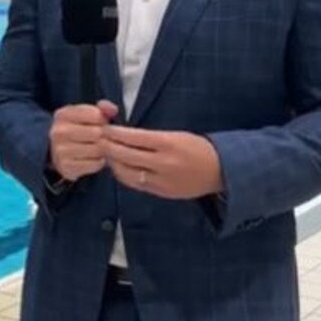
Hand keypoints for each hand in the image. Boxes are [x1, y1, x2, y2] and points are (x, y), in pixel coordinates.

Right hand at [49, 103, 117, 181]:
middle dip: (102, 136)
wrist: (57, 152)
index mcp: (63, 115)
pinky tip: (92, 159)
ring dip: (101, 150)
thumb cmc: (77, 130)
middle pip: (97, 133)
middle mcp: (58, 132)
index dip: (102, 120)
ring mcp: (60, 150)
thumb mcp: (85, 115)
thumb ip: (102, 109)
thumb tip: (113, 109)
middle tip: (99, 138)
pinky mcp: (66, 167)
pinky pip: (94, 164)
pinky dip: (98, 162)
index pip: (95, 114)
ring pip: (97, 149)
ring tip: (96, 148)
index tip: (97, 124)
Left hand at [98, 119, 222, 199]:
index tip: (105, 128)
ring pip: (127, 173)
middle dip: (108, 147)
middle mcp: (163, 163)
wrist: (221, 171)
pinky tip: (119, 167)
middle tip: (99, 140)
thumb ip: (151, 137)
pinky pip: (136, 184)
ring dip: (113, 163)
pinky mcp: (162, 193)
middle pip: (126, 155)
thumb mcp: (176, 135)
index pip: (133, 137)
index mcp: (168, 143)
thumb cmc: (197, 147)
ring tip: (107, 154)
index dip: (115, 133)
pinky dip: (124, 175)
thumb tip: (124, 134)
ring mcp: (162, 180)